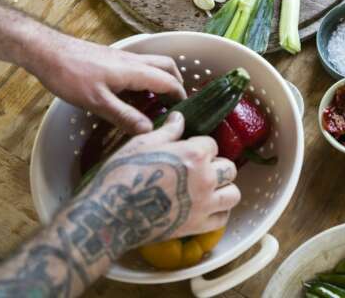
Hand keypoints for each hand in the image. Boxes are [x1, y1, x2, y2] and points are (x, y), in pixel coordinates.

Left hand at [25, 33, 186, 134]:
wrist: (47, 52)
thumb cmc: (71, 76)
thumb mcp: (97, 102)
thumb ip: (124, 116)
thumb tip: (150, 131)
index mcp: (135, 71)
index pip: (168, 81)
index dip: (180, 96)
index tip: (184, 113)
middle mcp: (133, 61)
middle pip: (166, 66)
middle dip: (176, 83)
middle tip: (174, 104)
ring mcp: (122, 58)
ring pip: (153, 64)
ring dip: (161, 79)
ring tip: (156, 102)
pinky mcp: (111, 59)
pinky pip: (138, 66)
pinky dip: (145, 78)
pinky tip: (132, 94)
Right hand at [73, 111, 239, 256]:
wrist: (111, 214)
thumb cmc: (123, 173)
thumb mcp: (142, 144)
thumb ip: (168, 130)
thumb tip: (180, 118)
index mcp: (194, 154)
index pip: (212, 145)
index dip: (200, 147)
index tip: (188, 153)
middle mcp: (206, 178)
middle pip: (229, 168)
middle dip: (216, 166)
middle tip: (200, 171)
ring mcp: (205, 204)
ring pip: (233, 193)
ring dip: (224, 189)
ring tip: (210, 189)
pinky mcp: (198, 226)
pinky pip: (223, 218)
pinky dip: (219, 213)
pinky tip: (207, 208)